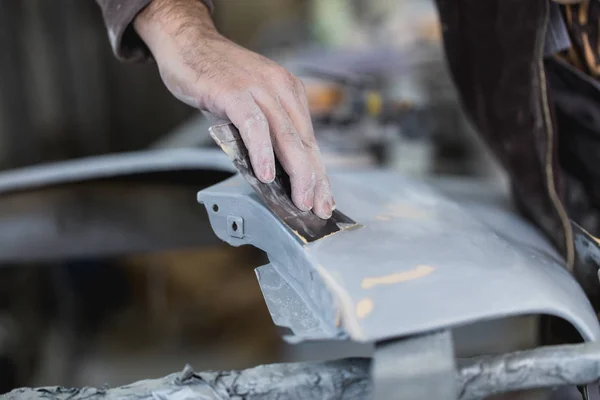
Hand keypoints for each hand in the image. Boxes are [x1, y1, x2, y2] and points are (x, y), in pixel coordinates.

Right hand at [134, 0, 333, 218]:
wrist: (188, 42)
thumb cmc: (218, 77)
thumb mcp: (249, 105)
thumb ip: (263, 135)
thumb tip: (273, 173)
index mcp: (289, 92)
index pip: (309, 139)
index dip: (318, 172)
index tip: (323, 197)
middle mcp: (280, 88)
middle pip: (304, 142)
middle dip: (314, 179)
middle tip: (317, 207)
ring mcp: (259, 88)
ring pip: (286, 137)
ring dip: (296, 173)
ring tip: (299, 199)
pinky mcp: (234, 92)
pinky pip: (254, 126)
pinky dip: (262, 152)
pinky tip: (266, 175)